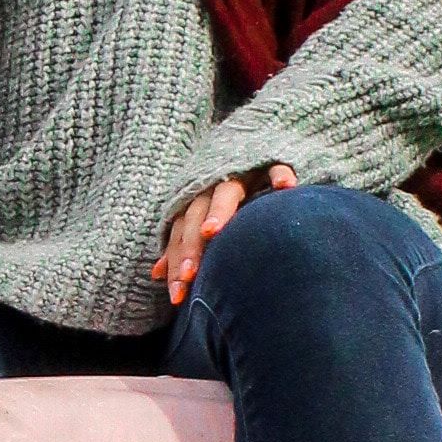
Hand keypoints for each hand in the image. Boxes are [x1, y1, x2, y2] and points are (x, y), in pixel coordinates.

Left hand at [154, 159, 294, 309]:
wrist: (249, 148)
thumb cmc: (224, 197)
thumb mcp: (201, 217)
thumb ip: (182, 243)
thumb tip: (155, 274)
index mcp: (196, 202)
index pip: (181, 233)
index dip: (177, 261)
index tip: (177, 293)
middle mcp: (213, 186)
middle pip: (196, 216)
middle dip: (190, 246)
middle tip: (190, 274)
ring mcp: (242, 172)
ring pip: (227, 191)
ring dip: (218, 210)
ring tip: (212, 232)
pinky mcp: (269, 160)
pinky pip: (275, 167)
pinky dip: (279, 175)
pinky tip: (286, 188)